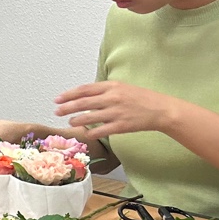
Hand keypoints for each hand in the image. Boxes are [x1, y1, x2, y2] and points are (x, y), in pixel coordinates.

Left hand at [55, 81, 176, 136]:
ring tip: (70, 122)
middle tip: (56, 111)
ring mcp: (116, 112)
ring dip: (75, 120)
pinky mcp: (120, 125)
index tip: (58, 99)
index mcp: (112, 86)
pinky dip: (90, 132)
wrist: (161, 109)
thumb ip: (104, 90)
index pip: (85, 89)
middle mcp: (113, 97)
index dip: (68, 94)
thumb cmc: (141, 98)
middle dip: (66, 107)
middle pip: (82, 102)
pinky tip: (86, 133)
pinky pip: (99, 130)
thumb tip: (84, 95)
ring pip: (88, 117)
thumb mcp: (123, 88)